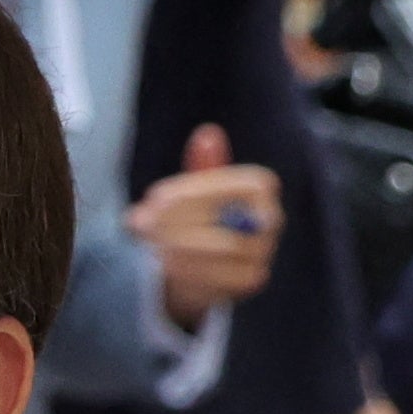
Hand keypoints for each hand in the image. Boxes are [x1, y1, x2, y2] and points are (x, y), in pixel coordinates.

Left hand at [128, 122, 283, 326]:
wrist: (187, 265)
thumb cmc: (187, 218)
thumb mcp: (186, 190)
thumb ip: (199, 166)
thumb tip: (208, 134)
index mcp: (260, 187)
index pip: (239, 183)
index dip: (195, 190)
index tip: (157, 197)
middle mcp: (271, 218)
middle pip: (227, 216)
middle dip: (178, 221)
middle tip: (140, 223)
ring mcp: (265, 251)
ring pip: (223, 248)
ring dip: (177, 247)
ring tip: (148, 244)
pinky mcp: (252, 279)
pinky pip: (220, 276)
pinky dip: (186, 271)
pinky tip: (163, 266)